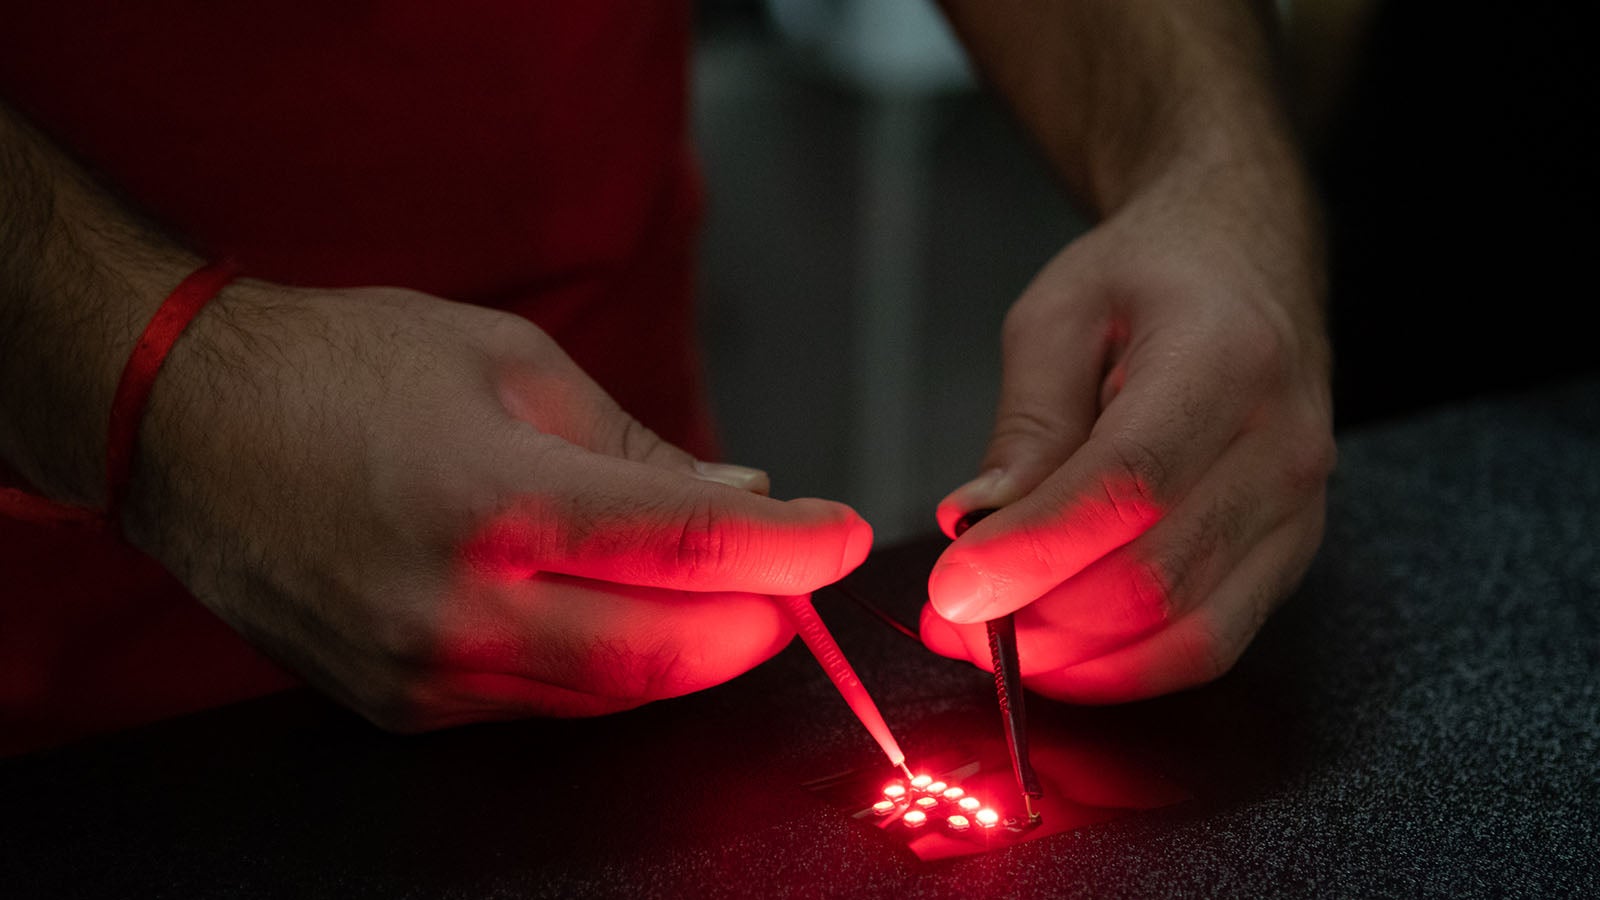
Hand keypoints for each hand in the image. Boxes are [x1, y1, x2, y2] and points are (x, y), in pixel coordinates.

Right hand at [123, 282, 870, 728]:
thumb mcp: (513, 364)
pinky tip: (634, 617)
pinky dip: (615, 669)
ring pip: (615, 698)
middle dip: (762, 622)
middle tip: (795, 577)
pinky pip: (547, 706)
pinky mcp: (404, 706)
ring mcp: (425, 672)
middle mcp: (459, 606)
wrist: (186, 422)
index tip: (843, 535)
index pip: (690, 548)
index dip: (791, 549)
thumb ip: (639, 446)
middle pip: (671, 655)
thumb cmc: (348, 366)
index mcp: (496, 498)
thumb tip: (743, 494)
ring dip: (696, 654)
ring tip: (732, 596)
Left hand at [919, 189, 1334, 701]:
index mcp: (1226, 360)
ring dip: (1077, 663)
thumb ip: (1026, 425)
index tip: (953, 588)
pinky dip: (1125, 669)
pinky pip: (1209, 643)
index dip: (1034, 552)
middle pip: (1158, 578)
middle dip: (1040, 620)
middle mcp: (1282, 446)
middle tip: (952, 621)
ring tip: (993, 645)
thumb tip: (975, 524)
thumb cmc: (1150, 277)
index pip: (1128, 486)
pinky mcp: (1288, 555)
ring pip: (1190, 634)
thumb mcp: (1060, 315)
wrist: (1246, 261)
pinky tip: (1058, 655)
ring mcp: (1297, 510)